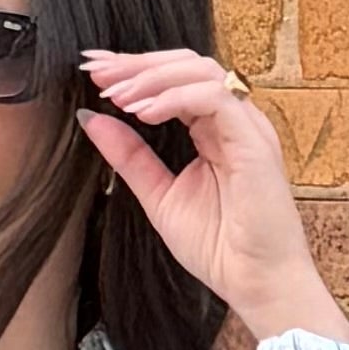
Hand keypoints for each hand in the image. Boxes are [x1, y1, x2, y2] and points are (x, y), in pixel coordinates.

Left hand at [77, 45, 348, 347]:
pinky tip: (143, 113)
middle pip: (187, 65)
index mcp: (215, 130)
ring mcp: (248, 128)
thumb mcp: (159, 195)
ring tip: (117, 96)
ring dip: (152, 78)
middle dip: (137, 64)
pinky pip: (215, 99)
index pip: (175, 81)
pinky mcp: (255, 142)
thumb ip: (129, 156)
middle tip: (96, 71)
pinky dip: (175, 99)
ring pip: (202, 72)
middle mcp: (234, 121)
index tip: (93, 72)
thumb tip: (92, 119)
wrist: (256, 285)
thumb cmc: (220, 248)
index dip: (134, 70)